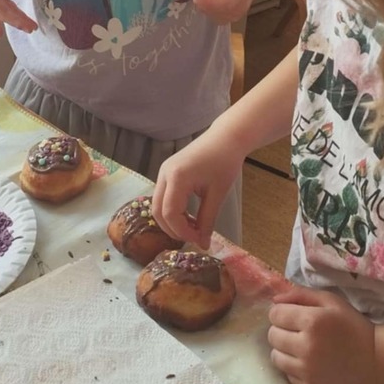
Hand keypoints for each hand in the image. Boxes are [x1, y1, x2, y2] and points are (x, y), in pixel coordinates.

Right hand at [153, 130, 243, 248]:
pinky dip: (172, 211)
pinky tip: (189, 216)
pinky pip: (163, 197)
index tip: (198, 240)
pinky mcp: (167, 173)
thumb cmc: (225, 162)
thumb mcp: (217, 194)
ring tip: (192, 228)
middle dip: (173, 229)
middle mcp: (164, 174)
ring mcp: (163, 172)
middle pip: (157, 211)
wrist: (226, 138)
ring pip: (157, 205)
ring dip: (171, 221)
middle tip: (193, 238)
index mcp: (177, 177)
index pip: (170, 213)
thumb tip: (203, 245)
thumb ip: (207, 220)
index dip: (182, 231)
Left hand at [194, 0, 276, 23]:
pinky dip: (209, 8)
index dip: (209, 3)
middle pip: (217, 12)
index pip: (225, 4)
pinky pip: (214, 17)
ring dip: (207, 5)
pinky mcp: (229, 20)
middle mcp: (239, 10)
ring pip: (213, 15)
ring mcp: (234, 17)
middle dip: (207, 1)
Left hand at [268, 286, 379, 383]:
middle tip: (299, 332)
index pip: (275, 315)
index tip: (293, 316)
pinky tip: (309, 362)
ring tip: (302, 347)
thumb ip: (301, 295)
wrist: (376, 360)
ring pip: (275, 357)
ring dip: (284, 350)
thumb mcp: (331, 301)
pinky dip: (294, 368)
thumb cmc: (352, 326)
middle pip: (272, 336)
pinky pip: (287, 375)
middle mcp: (306, 347)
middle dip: (282, 330)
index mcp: (312, 321)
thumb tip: (274, 300)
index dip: (281, 313)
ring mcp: (307, 370)